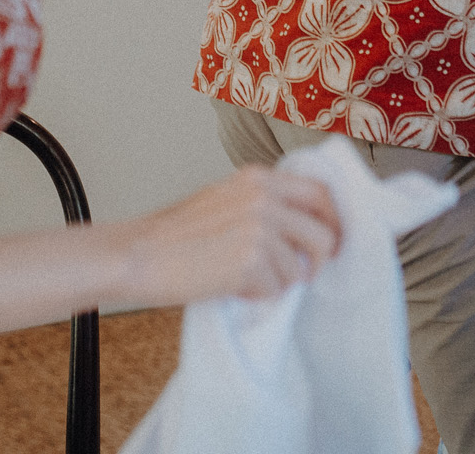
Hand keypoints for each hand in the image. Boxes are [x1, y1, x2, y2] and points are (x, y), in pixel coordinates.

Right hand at [119, 164, 341, 305]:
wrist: (140, 254)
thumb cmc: (176, 234)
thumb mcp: (225, 199)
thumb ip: (264, 203)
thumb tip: (302, 224)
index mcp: (258, 178)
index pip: (319, 192)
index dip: (334, 220)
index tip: (334, 239)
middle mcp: (264, 198)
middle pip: (322, 232)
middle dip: (322, 258)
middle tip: (309, 273)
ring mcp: (259, 229)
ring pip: (298, 267)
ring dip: (279, 281)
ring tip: (248, 279)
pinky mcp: (250, 261)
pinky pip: (275, 288)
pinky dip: (258, 294)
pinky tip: (233, 286)